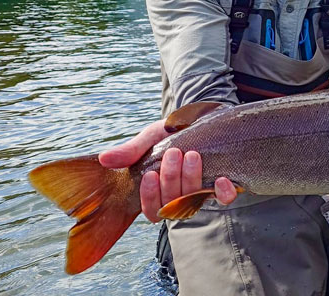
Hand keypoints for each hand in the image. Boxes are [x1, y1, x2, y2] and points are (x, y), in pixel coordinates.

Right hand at [98, 119, 237, 221]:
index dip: (149, 196)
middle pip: (172, 203)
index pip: (151, 209)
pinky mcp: (221, 186)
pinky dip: (223, 192)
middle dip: (171, 179)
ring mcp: (200, 193)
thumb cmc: (170, 133)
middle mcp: (178, 197)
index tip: (149, 174)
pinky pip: (223, 198)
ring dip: (191, 179)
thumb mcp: (150, 138)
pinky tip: (223, 179)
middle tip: (174, 153)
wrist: (200, 119)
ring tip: (192, 155)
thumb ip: (131, 151)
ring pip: (193, 200)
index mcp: (158, 191)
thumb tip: (104, 160)